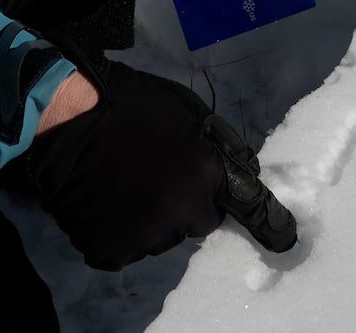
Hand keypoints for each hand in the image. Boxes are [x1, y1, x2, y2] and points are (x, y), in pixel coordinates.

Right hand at [14, 60, 296, 270]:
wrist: (69, 117)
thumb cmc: (133, 104)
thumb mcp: (191, 111)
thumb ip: (223, 148)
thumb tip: (248, 175)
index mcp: (208, 174)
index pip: (253, 210)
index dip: (271, 226)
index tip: (286, 240)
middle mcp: (184, 212)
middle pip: (198, 220)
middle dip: (185, 201)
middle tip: (154, 169)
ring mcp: (146, 236)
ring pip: (161, 234)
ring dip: (150, 215)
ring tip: (125, 179)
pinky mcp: (112, 251)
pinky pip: (125, 247)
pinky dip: (117, 229)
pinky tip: (104, 198)